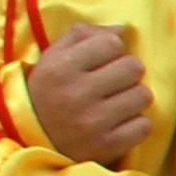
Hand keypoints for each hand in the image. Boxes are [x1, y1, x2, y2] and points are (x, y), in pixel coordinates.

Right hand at [24, 24, 154, 164]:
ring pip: (143, 95)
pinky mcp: (106, 146)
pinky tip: (118, 124)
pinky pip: (144, 126)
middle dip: (126, 73)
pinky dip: (136, 125)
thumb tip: (123, 29)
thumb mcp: (54, 57)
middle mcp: (76, 93)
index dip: (112, 50)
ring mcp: (92, 122)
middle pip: (134, 67)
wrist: (31, 140)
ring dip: (133, 99)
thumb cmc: (49, 91)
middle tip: (112, 84)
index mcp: (61, 67)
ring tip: (115, 104)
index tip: (102, 62)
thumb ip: (84, 35)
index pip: (112, 43)